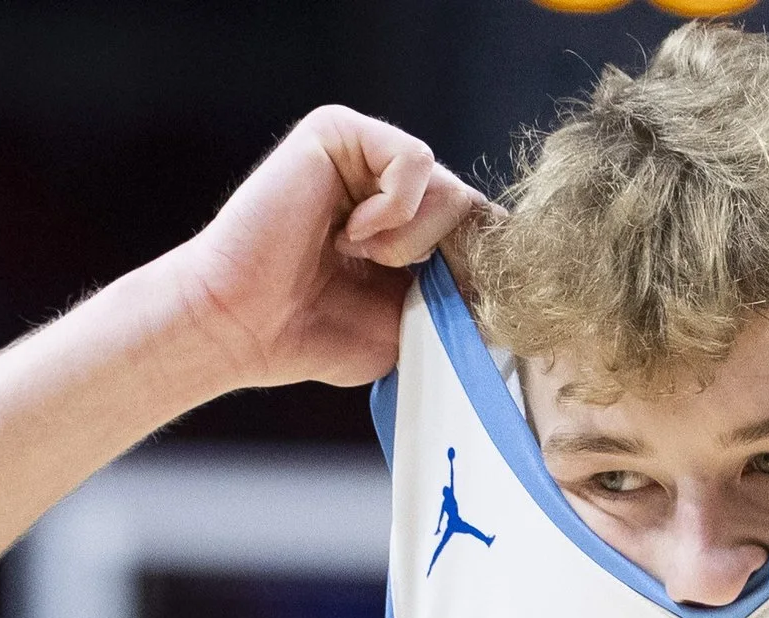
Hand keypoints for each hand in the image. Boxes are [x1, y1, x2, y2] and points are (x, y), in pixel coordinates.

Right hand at [167, 106, 484, 388]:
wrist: (246, 327)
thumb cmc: (315, 333)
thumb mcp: (415, 323)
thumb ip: (464, 296)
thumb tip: (522, 283)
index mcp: (408, 227)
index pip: (480, 231)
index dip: (484, 269)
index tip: (463, 307)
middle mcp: (388, 185)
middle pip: (473, 210)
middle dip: (451, 259)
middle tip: (401, 286)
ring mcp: (365, 154)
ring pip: (450, 187)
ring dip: (416, 239)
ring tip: (361, 257)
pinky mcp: (338, 132)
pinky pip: (413, 160)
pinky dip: (394, 209)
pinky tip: (351, 234)